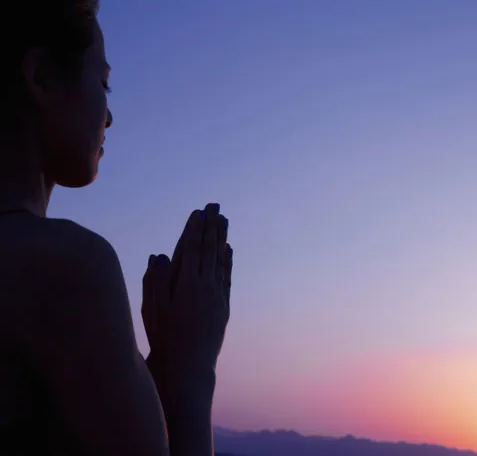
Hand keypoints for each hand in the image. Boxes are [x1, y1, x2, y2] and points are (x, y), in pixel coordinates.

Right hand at [142, 203, 232, 377]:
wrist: (188, 366)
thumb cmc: (164, 338)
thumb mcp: (153, 309)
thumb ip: (155, 281)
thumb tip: (159, 255)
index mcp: (187, 285)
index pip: (192, 249)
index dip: (195, 229)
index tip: (198, 211)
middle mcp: (206, 287)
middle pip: (210, 250)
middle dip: (211, 226)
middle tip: (215, 206)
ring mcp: (217, 296)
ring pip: (220, 260)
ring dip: (221, 239)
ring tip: (224, 220)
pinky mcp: (223, 307)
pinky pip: (226, 277)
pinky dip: (227, 261)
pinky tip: (228, 250)